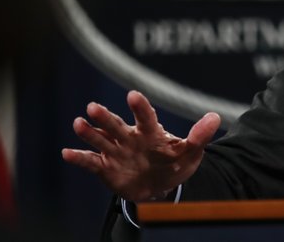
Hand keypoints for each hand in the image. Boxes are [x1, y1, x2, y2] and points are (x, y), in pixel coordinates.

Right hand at [61, 90, 220, 201]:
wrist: (160, 187)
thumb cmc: (175, 164)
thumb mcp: (191, 152)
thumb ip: (200, 136)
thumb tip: (216, 117)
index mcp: (150, 131)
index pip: (145, 116)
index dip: (139, 107)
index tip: (133, 95)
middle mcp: (130, 137)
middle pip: (116, 125)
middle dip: (105, 117)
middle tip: (92, 107)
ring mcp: (116, 151)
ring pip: (101, 139)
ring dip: (89, 132)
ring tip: (78, 123)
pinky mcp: (106, 167)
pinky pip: (91, 162)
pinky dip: (79, 158)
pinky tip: (67, 152)